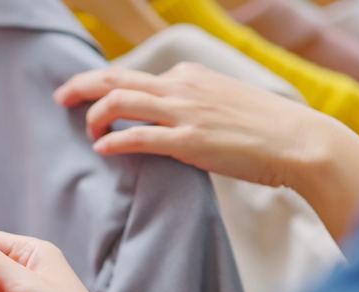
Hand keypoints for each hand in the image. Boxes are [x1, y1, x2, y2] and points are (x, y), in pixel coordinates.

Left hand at [54, 63, 358, 238]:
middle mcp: (180, 87)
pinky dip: (114, 141)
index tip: (93, 99)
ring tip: (88, 131)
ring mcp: (183, 113)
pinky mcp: (188, 142)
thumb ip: (189, 102)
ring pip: (119, 101)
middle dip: (81, 85)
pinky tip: (102, 149)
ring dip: (95, 116)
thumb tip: (162, 115)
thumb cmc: (261, 125)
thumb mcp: (220, 99)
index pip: (133, 76)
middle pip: (115, 78)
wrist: (297, 140)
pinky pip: (138, 137)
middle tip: (60, 97)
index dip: (106, 88)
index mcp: (187, 75)